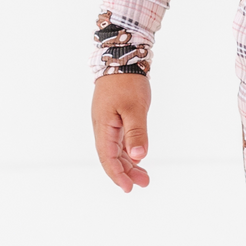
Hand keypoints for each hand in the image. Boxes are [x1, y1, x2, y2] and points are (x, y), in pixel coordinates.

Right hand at [92, 73, 150, 192]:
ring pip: (115, 149)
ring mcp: (107, 122)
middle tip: (143, 183)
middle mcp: (102, 127)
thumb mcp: (135, 108)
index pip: (108, 158)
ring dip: (128, 163)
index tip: (129, 188)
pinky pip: (118, 139)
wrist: (121, 57)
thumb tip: (138, 157)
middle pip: (111, 157)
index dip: (118, 175)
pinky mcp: (113, 116)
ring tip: (143, 176)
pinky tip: (137, 157)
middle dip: (126, 172)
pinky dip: (127, 150)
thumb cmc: (127, 82)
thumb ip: (136, 133)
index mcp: (103, 127)